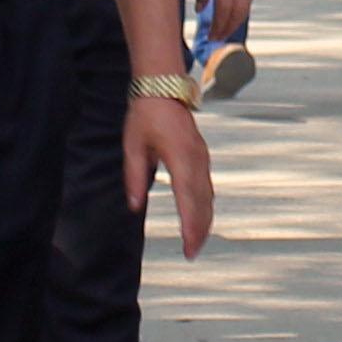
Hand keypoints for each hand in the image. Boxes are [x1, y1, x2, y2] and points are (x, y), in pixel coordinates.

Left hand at [125, 91, 214, 258]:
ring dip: (204, 220)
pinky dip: (205, 205)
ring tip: (196, 241)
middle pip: (203, 201)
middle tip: (191, 253)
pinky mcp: (202, 156)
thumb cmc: (146, 115)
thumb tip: (134, 206)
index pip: (188, 198)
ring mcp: (202, 157)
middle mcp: (196, 159)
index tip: (188, 246)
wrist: (164, 88)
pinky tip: (200, 218)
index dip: (190, 225)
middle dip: (199, 230)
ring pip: (208, 195)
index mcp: (180, 156)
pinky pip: (207, 186)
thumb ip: (134, 176)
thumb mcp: (133, 145)